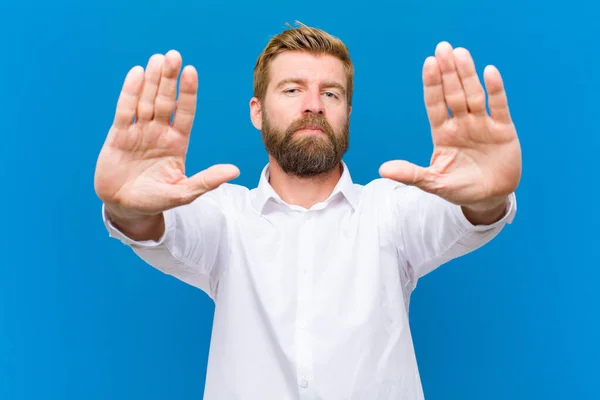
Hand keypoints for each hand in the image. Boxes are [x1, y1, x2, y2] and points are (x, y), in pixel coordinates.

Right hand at [94, 50, 239, 217]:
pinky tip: (137, 74)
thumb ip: (206, 180)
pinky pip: (124, 110)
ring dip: (152, 80)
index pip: (184, 112)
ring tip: (158, 59)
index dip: (187, 93)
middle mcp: (159, 132)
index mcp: (177, 142)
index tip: (191, 72)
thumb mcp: (184, 193)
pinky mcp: (118, 135)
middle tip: (174, 56)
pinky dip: (130, 92)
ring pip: (146, 100)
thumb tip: (234, 171)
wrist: (124, 206)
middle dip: (170, 79)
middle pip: (165, 100)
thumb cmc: (155, 200)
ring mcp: (138, 131)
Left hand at [379, 42, 521, 208]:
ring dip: (468, 75)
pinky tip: (489, 72)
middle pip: (453, 93)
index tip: (428, 63)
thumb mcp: (433, 183)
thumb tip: (382, 170)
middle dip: (448, 72)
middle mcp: (461, 124)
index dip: (432, 85)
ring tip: (461, 53)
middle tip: (442, 47)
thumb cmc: (459, 188)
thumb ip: (411, 174)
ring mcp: (482, 124)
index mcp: (443, 133)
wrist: (489, 197)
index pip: (435, 104)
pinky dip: (495, 90)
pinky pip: (499, 106)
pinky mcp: (503, 130)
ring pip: (474, 95)